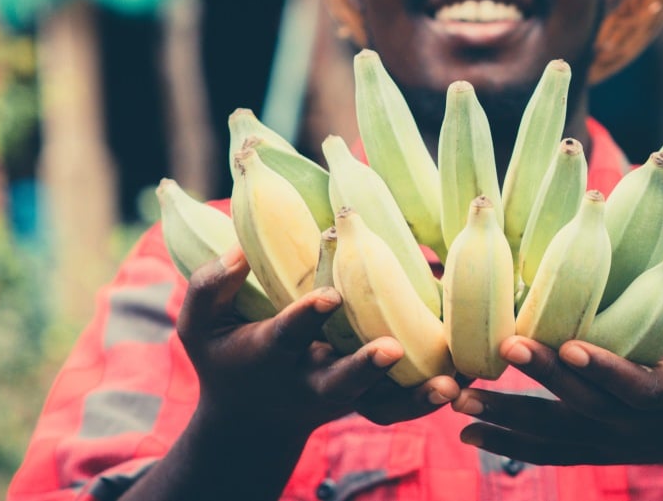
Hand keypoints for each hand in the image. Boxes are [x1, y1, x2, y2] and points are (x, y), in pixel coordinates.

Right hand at [177, 244, 459, 437]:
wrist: (254, 414)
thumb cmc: (227, 355)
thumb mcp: (201, 325)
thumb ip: (212, 286)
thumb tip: (242, 249)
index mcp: (270, 355)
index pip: (288, 333)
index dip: (307, 315)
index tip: (330, 294)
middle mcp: (311, 379)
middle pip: (340, 380)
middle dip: (364, 367)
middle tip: (392, 349)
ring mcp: (344, 394)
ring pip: (380, 402)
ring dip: (414, 397)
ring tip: (448, 385)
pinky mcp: (368, 400)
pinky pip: (399, 409)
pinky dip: (427, 402)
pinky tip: (461, 385)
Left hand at [451, 319, 662, 487]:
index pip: (633, 387)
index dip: (604, 369)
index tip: (570, 346)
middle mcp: (635, 426)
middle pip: (582, 406)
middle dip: (540, 378)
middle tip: (500, 348)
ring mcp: (612, 441)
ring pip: (554, 435)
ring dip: (506, 418)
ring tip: (458, 403)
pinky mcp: (597, 448)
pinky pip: (549, 450)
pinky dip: (509, 441)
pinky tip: (469, 432)